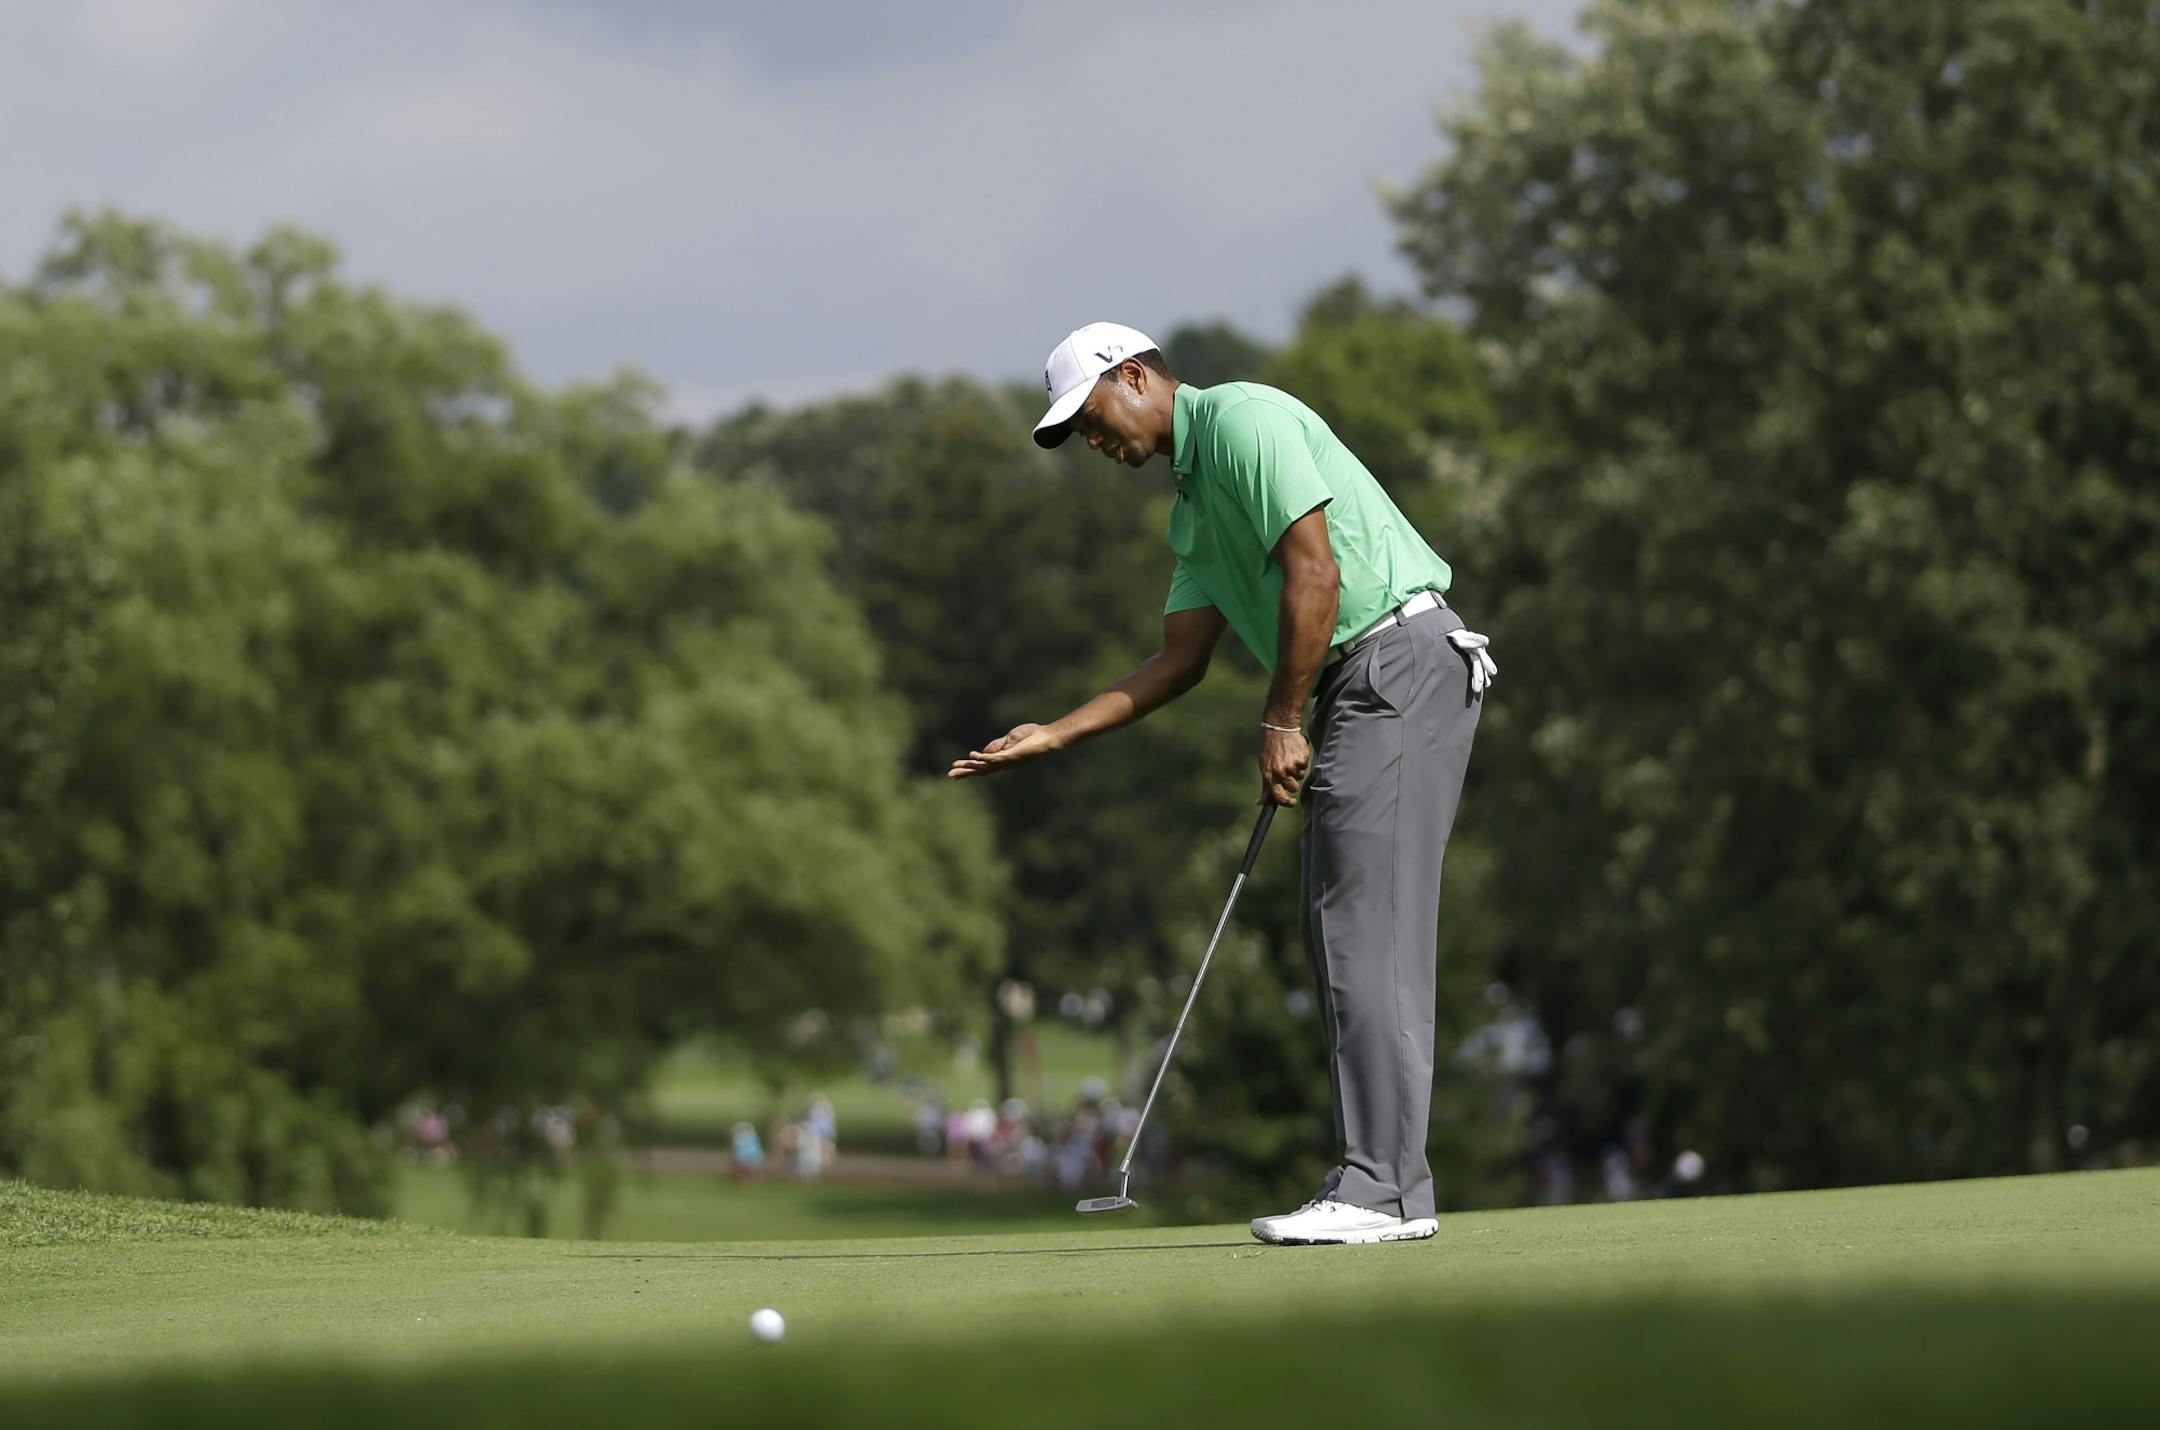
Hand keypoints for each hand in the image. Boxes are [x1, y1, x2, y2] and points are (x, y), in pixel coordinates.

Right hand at [947, 723, 1063, 780]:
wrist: (1047, 738)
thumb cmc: (1032, 736)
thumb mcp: (1010, 739)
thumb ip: (998, 745)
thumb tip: (984, 750)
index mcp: (1003, 761)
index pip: (983, 767)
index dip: (969, 768)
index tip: (956, 769)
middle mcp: (1004, 764)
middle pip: (981, 770)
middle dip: (965, 772)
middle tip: (950, 775)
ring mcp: (1007, 761)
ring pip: (984, 767)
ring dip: (969, 767)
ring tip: (956, 768)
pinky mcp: (1011, 756)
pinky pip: (994, 758)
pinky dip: (982, 757)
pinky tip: (972, 755)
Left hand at [1257, 724, 1309, 805]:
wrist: (1280, 728)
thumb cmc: (1270, 748)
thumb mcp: (1264, 766)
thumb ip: (1265, 786)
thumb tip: (1260, 802)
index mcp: (1269, 775)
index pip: (1278, 796)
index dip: (1286, 802)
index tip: (1292, 802)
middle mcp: (1280, 772)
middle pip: (1293, 787)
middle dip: (1292, 781)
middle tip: (1288, 769)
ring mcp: (1292, 766)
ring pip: (1300, 777)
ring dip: (1297, 770)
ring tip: (1290, 758)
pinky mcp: (1302, 759)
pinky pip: (1305, 766)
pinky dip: (1301, 761)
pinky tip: (1295, 752)